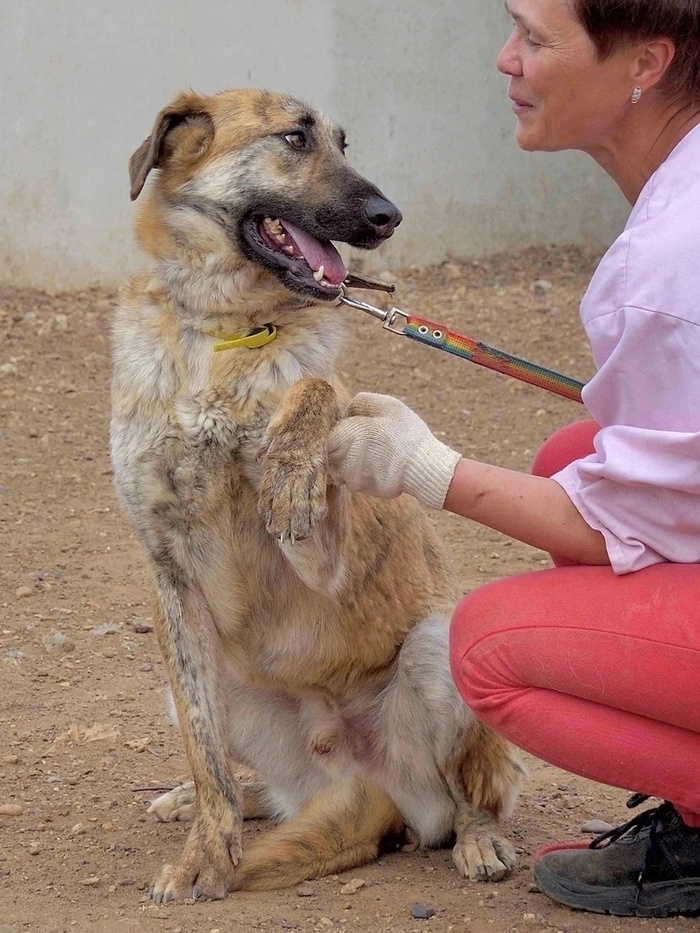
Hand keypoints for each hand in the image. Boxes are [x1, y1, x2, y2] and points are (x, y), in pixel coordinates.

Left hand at [327, 392, 460, 508]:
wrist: (426, 467)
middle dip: (341, 447)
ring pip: (341, 468)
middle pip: (330, 454)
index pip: (323, 437)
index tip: (349, 428)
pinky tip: (380, 465)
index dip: (335, 431)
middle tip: (364, 441)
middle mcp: (343, 462)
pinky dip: (364, 473)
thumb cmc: (407, 433)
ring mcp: (353, 479)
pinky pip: (356, 479)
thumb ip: (361, 402)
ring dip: (351, 461)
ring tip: (375, 453)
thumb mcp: (387, 405)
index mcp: (344, 437)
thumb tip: (347, 411)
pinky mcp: (365, 491)